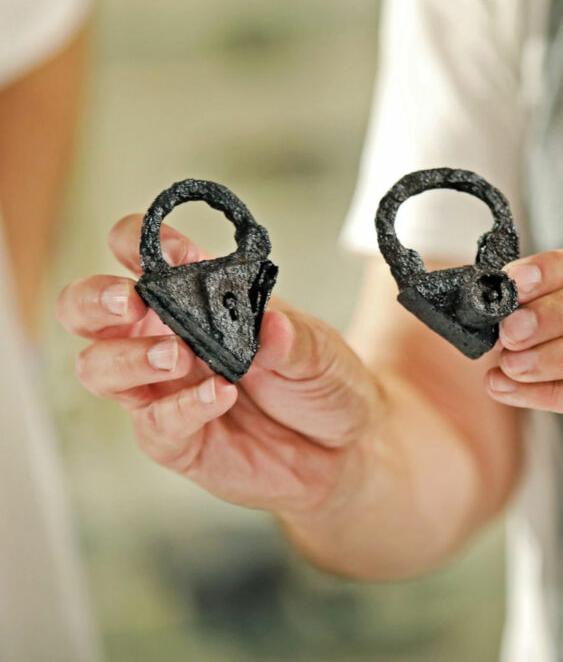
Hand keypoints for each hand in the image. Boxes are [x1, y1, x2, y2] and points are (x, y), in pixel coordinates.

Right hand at [55, 215, 381, 515]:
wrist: (345, 447)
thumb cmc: (322, 383)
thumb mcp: (318, 348)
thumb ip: (291, 336)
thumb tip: (271, 325)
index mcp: (193, 296)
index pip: (141, 254)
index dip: (140, 243)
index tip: (170, 250)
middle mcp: (164, 337)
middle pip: (87, 310)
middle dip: (95, 298)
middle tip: (130, 300)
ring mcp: (163, 390)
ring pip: (99, 368)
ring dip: (130, 357)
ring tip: (179, 356)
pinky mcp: (175, 440)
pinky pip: (155, 422)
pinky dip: (183, 407)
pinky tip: (219, 396)